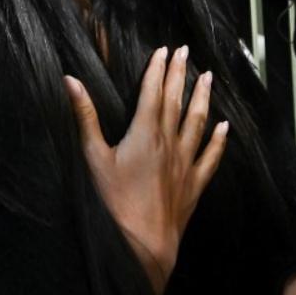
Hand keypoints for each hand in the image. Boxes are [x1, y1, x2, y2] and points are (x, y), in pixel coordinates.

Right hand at [64, 46, 229, 294]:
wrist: (142, 243)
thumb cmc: (114, 202)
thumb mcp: (93, 157)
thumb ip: (85, 117)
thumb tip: (71, 81)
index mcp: (144, 133)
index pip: (152, 93)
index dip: (157, 70)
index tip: (163, 50)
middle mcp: (169, 143)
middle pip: (176, 102)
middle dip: (180, 75)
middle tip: (185, 53)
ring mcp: (185, 163)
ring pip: (197, 123)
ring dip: (202, 99)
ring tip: (208, 78)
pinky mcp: (194, 184)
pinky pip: (211, 157)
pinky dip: (218, 140)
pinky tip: (224, 127)